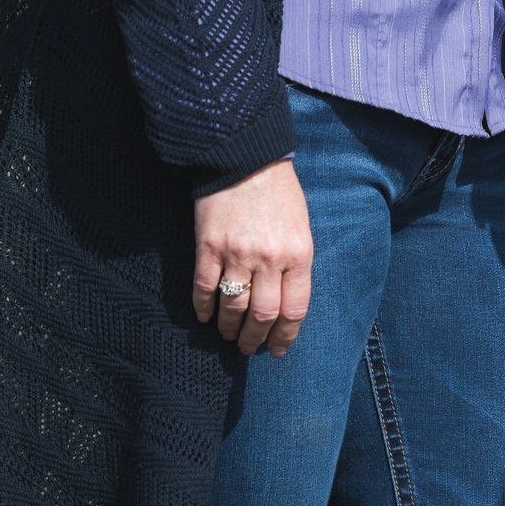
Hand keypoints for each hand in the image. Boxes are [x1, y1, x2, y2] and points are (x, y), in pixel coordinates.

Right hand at [193, 158, 312, 357]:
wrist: (245, 155)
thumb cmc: (278, 191)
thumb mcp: (300, 225)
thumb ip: (295, 263)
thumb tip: (285, 303)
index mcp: (299, 253)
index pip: (294, 309)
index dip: (285, 336)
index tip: (277, 350)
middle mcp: (269, 259)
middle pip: (262, 316)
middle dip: (254, 339)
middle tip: (248, 348)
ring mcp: (237, 253)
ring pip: (232, 308)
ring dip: (229, 328)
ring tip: (227, 335)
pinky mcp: (208, 246)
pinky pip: (205, 288)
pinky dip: (203, 308)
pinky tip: (204, 316)